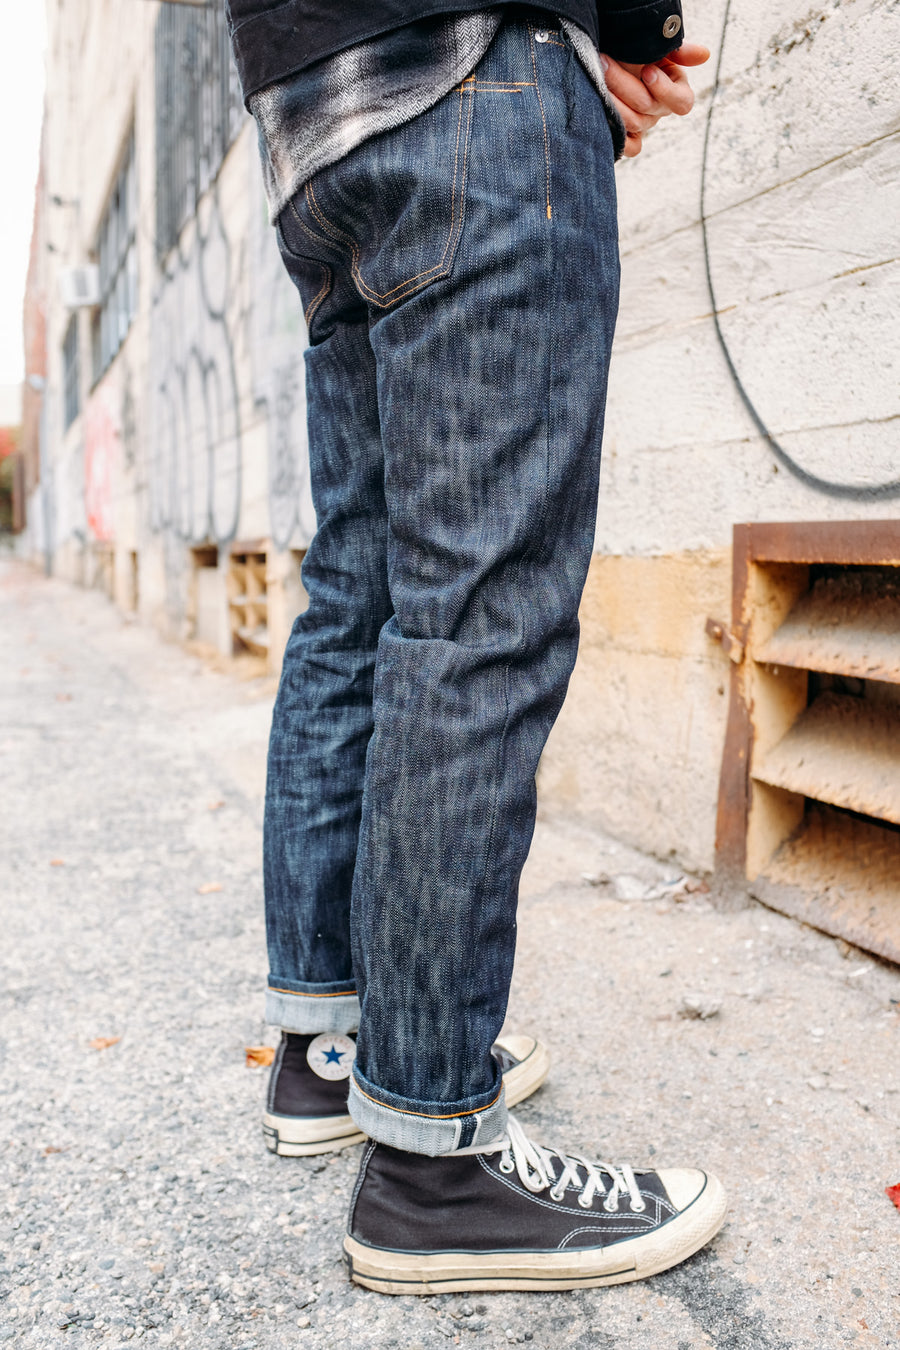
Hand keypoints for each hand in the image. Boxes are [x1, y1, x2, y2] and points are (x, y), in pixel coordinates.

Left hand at [600, 42, 709, 157]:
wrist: (614, 58)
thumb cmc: (638, 51)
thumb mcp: (659, 47)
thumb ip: (679, 51)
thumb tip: (704, 55)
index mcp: (676, 90)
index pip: (682, 102)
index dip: (664, 89)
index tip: (647, 70)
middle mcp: (661, 110)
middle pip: (647, 106)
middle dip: (624, 83)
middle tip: (605, 62)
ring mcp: (645, 125)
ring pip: (634, 122)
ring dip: (614, 101)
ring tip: (597, 79)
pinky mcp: (629, 137)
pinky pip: (631, 147)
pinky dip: (621, 138)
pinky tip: (604, 118)